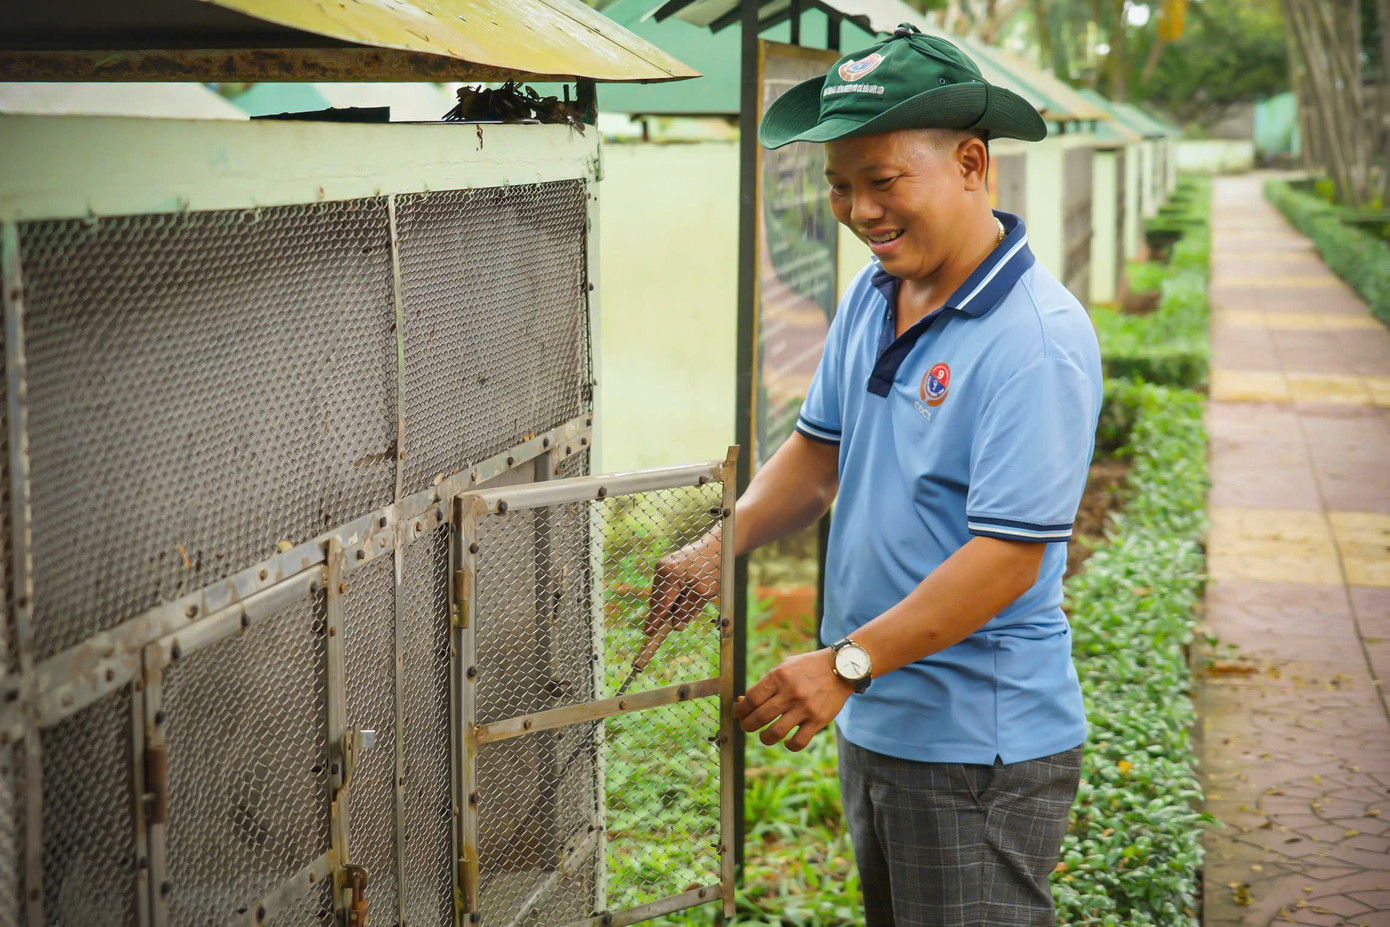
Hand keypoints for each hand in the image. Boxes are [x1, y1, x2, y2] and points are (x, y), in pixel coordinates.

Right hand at [647, 533, 721, 635]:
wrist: (717, 547)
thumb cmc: (712, 569)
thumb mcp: (703, 594)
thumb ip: (687, 610)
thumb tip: (675, 626)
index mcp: (670, 574)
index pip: (660, 604)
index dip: (655, 620)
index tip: (648, 632)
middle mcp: (662, 568)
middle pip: (658, 599)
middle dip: (665, 612)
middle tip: (675, 622)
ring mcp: (662, 565)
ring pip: (661, 593)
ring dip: (670, 602)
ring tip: (690, 599)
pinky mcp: (665, 565)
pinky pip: (664, 586)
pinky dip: (672, 594)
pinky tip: (686, 591)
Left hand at [734, 649, 851, 750]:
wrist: (841, 668)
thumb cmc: (808, 668)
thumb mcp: (786, 666)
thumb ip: (766, 683)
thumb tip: (742, 702)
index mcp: (779, 676)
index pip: (751, 699)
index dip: (740, 710)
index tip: (739, 714)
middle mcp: (790, 692)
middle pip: (759, 717)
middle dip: (747, 725)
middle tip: (747, 726)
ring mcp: (804, 708)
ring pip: (775, 733)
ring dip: (764, 738)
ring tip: (765, 737)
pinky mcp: (818, 720)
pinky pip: (798, 742)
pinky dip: (789, 745)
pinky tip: (787, 741)